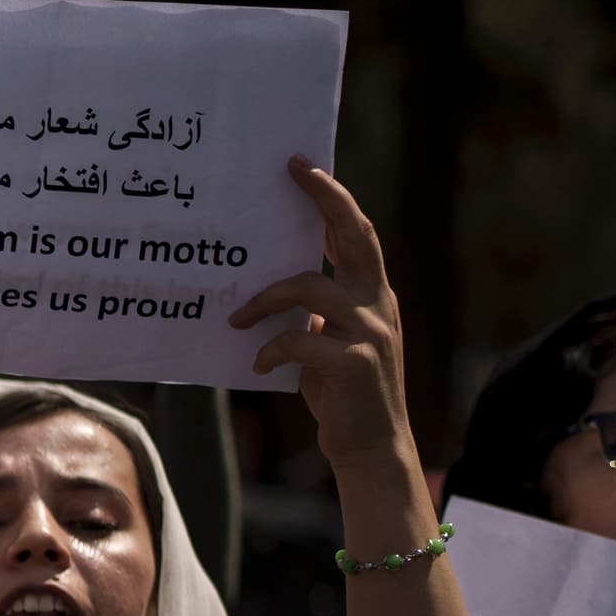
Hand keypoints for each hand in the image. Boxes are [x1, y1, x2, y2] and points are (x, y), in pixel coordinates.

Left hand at [233, 162, 417, 475]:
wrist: (372, 450)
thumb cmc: (343, 395)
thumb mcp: (332, 342)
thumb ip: (316, 312)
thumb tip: (277, 284)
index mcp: (373, 295)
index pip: (356, 233)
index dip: (332, 197)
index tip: (303, 166)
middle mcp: (378, 304)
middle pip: (355, 236)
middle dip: (325, 199)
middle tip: (292, 172)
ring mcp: (371, 331)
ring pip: (310, 286)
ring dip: (265, 299)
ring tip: (237, 321)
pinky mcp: (354, 362)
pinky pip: (300, 338)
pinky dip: (272, 347)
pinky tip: (259, 363)